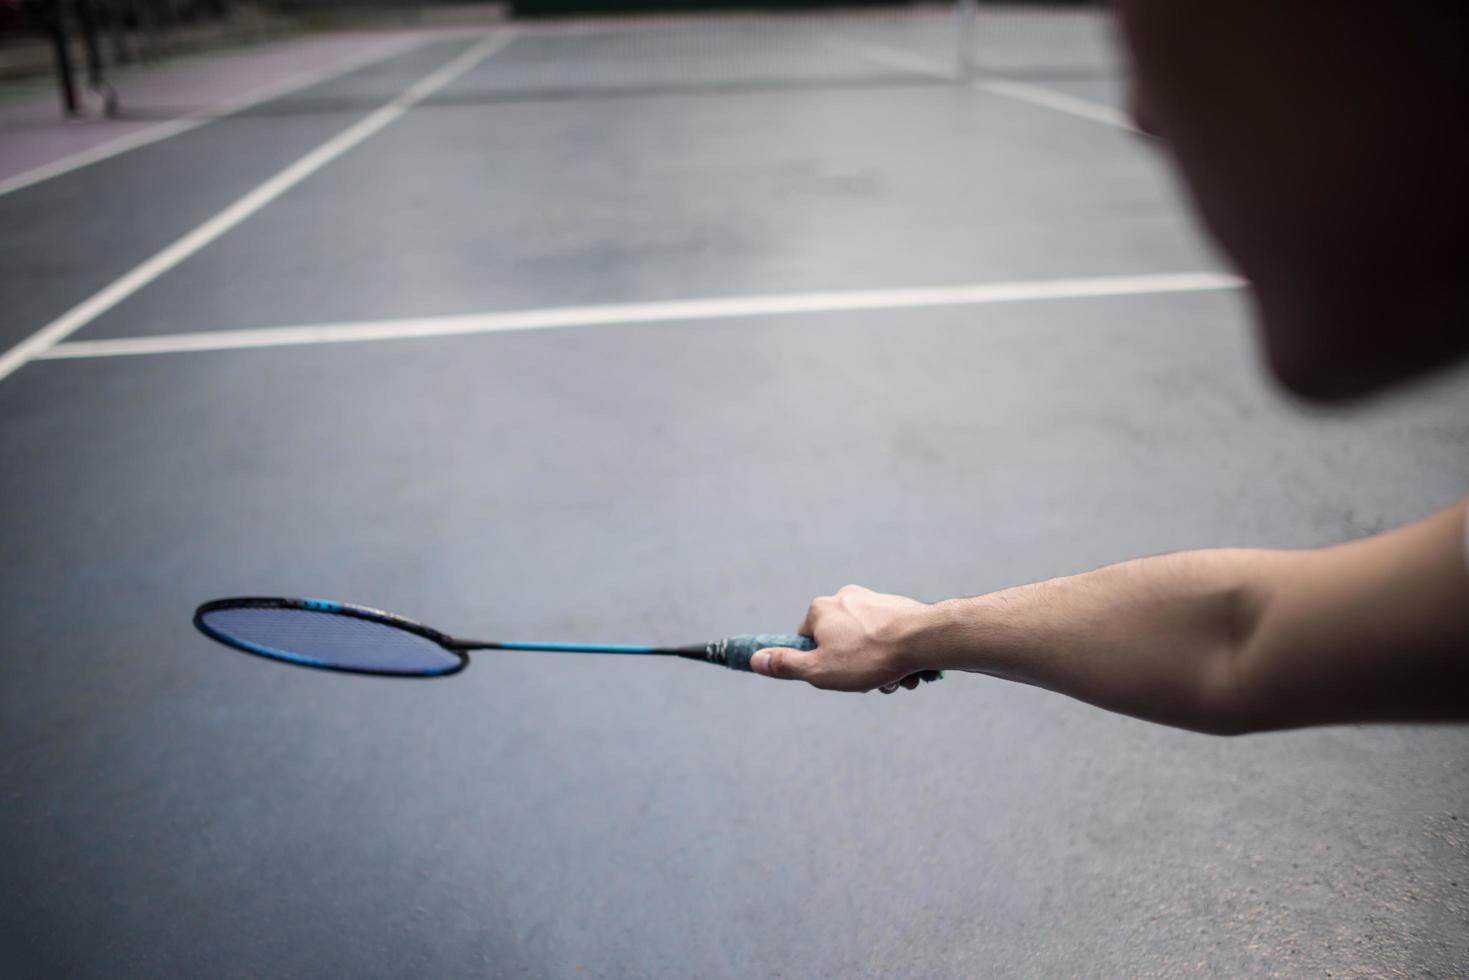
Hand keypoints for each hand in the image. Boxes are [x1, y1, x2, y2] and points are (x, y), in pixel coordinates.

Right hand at [750, 585, 932, 692]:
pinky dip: (893, 656)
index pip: (807, 641)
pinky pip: (886, 638)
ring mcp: (872, 600)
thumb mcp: (819, 670)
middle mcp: (844, 598)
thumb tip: (754, 660)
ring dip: (876, 668)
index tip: (837, 674)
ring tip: (892, 679)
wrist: (924, 639)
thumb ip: (785, 665)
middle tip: (870, 682)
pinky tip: (906, 670)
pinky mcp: (896, 607)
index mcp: (820, 609)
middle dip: (853, 668)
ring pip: (865, 644)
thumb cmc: (869, 656)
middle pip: (839, 643)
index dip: (820, 663)